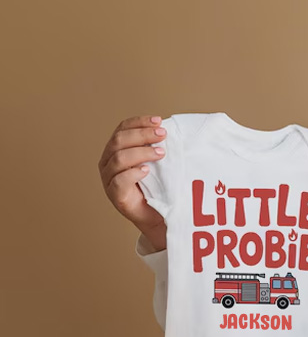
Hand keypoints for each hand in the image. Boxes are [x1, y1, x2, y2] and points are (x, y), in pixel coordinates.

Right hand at [98, 115, 166, 243]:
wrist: (158, 215)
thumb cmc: (157, 187)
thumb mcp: (157, 162)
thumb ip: (157, 146)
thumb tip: (169, 128)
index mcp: (116, 149)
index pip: (122, 128)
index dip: (139, 122)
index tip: (159, 120)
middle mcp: (108, 162)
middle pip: (120, 140)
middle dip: (143, 134)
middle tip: (163, 135)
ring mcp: (109, 179)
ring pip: (119, 158)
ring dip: (141, 152)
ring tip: (161, 153)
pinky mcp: (115, 195)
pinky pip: (120, 180)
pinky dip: (134, 173)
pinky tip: (147, 171)